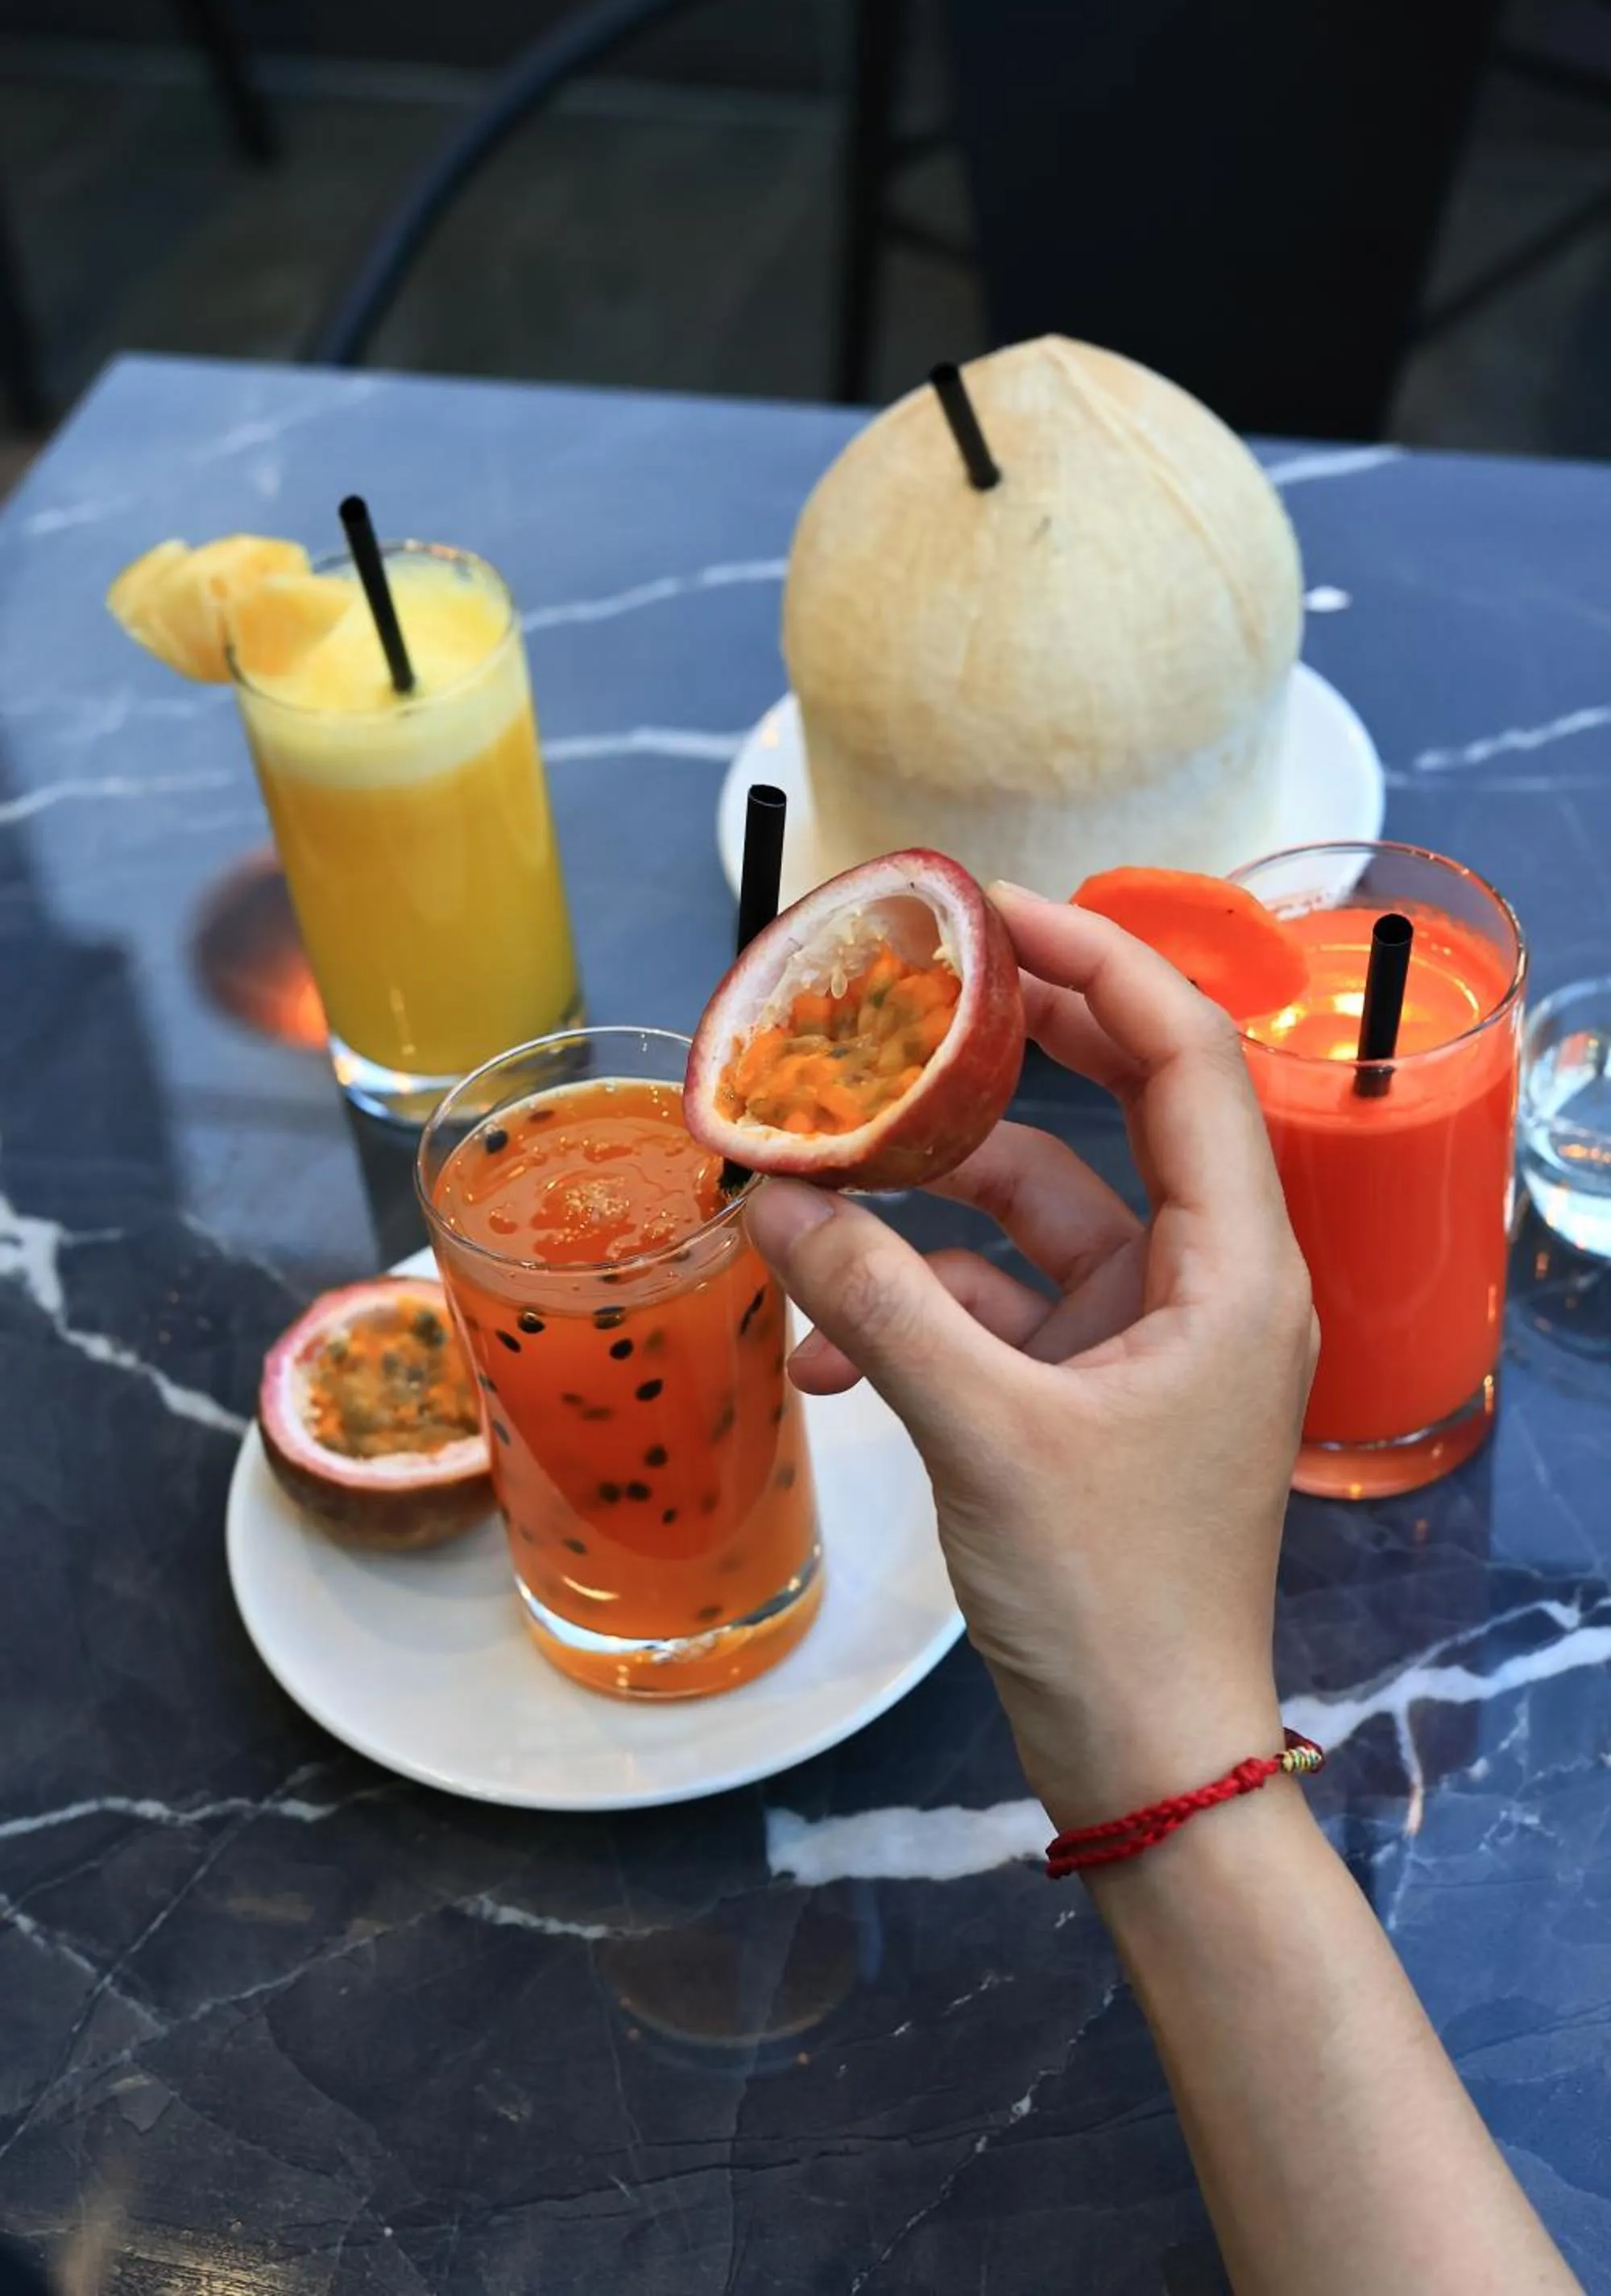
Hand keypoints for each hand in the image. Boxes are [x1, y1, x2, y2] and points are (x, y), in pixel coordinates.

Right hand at [746, 883, 1317, 1831]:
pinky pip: (994, 1311)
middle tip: (900, 997)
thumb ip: (874, 1301)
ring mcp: (1148, 1338)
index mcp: (1234, 1263)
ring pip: (1029, 1219)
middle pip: (1109, 1112)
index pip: (1181, 1054)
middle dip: (997, 1061)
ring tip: (806, 1193)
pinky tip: (821, 1347)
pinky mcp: (1092, 1394)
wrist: (1148, 1758)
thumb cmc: (1113, 1601)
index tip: (984, 913)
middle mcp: (1205, 1280)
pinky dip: (912, 1311)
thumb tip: (770, 1198)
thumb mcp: (982, 1431)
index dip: (1092, 961)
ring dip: (919, 1210)